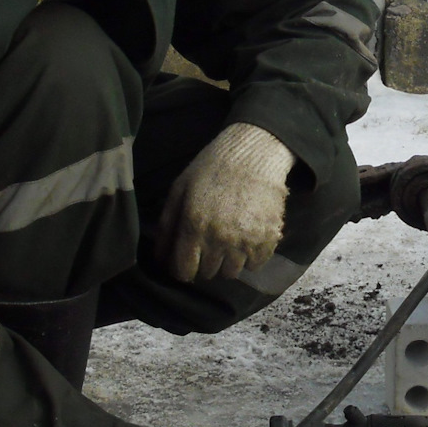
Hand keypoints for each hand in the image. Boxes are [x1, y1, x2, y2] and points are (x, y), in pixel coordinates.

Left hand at [158, 123, 294, 282]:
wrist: (253, 154)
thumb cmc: (211, 169)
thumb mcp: (179, 190)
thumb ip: (166, 225)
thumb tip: (159, 258)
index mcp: (193, 227)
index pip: (184, 271)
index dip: (182, 269)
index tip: (186, 260)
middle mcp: (219, 240)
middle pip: (208, 273)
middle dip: (204, 263)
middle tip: (208, 244)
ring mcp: (245, 241)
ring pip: (232, 273)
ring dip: (227, 262)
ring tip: (228, 242)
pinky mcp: (268, 239)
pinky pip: (255, 265)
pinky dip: (250, 258)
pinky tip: (246, 239)